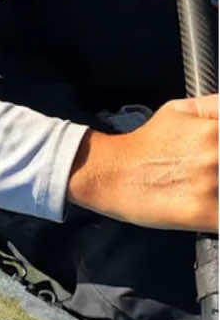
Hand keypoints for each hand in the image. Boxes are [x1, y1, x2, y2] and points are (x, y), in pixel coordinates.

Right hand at [68, 94, 218, 230]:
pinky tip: (212, 210)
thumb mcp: (180, 110)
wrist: (110, 172)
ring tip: (211, 187)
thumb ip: (215, 106)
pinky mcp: (203, 213)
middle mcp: (215, 154)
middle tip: (215, 172)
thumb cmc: (146, 143)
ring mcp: (210, 185)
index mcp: (215, 129)